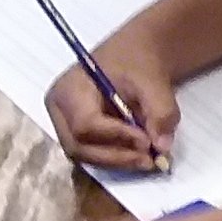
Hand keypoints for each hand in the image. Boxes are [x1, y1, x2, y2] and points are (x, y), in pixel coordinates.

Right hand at [45, 38, 176, 173]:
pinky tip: (140, 155)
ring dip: (119, 162)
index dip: (116, 136)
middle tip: (150, 160)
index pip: (85, 124)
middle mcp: (60, 111)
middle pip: (79, 147)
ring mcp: (66, 127)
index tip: (147, 141)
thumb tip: (161, 146)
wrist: (134, 58)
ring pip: (86, 157)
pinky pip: (94, 156)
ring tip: (149, 159)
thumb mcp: (154, 80)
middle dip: (117, 157)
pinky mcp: (79, 138)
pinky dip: (118, 160)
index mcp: (69, 90)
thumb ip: (161, 111)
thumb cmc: (136, 62)